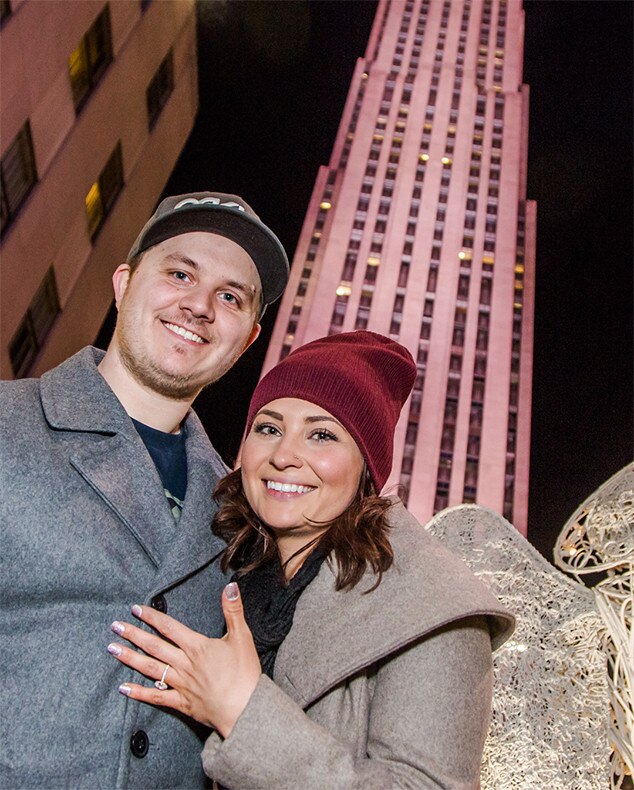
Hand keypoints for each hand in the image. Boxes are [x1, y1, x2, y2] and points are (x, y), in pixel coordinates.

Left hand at [107, 582, 260, 736]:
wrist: (245, 709)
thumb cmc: (245, 674)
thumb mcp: (242, 637)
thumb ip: (233, 610)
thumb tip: (230, 586)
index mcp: (197, 647)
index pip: (169, 627)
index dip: (152, 617)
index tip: (136, 609)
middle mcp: (184, 664)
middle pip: (154, 646)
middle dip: (133, 634)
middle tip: (115, 626)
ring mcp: (181, 684)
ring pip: (150, 669)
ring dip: (130, 658)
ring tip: (112, 649)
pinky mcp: (182, 703)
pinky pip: (156, 697)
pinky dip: (139, 693)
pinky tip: (124, 688)